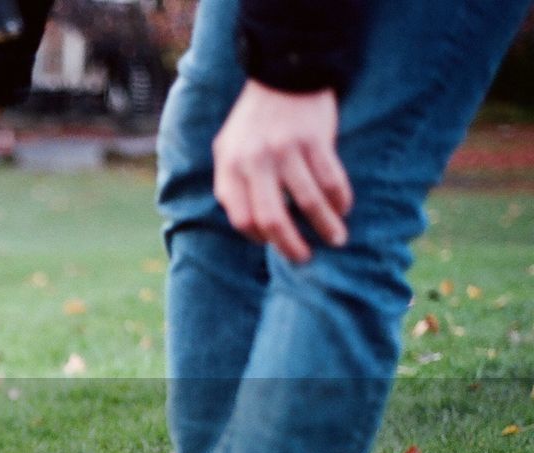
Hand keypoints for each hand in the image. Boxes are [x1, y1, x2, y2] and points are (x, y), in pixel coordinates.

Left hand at [213, 80, 352, 262]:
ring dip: (326, 226)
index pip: (241, 218)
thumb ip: (233, 182)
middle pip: (272, 219)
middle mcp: (254, 161)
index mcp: (230, 166)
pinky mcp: (315, 139)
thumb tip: (248, 226)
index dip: (258, 237)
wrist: (284, 73)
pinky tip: (344, 208)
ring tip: (337, 239)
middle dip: (290, 245)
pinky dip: (340, 199)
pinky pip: (331, 180)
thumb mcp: (229, 147)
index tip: (273, 243)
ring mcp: (286, 150)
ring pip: (308, 202)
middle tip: (304, 258)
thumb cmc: (255, 119)